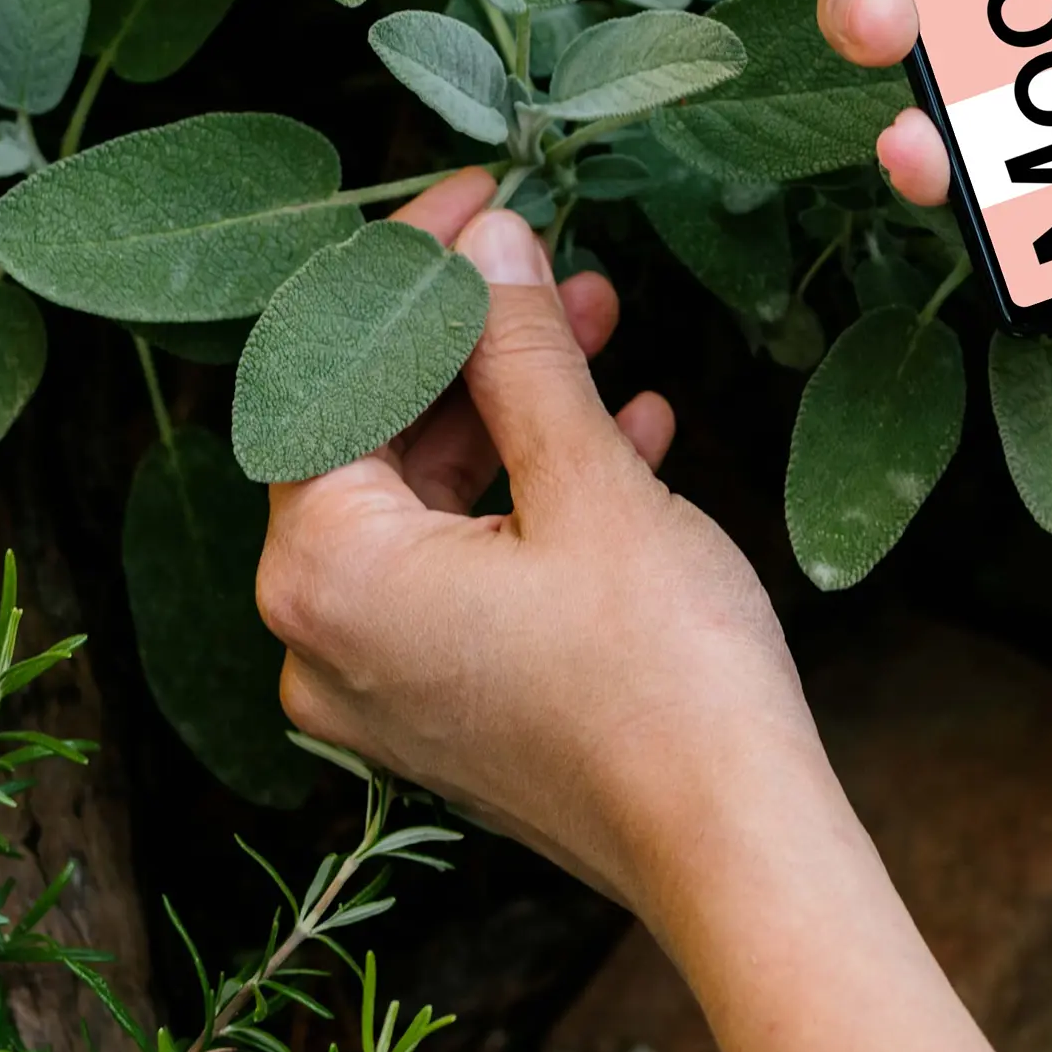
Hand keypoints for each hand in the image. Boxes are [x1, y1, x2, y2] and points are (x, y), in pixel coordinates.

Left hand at [256, 172, 847, 928]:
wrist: (734, 848)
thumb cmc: (661, 677)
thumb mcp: (588, 483)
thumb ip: (520, 353)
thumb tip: (487, 246)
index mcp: (322, 572)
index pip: (329, 375)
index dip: (404, 273)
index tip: (481, 203)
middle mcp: (318, 637)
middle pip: (367, 437)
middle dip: (464, 338)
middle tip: (545, 260)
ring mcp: (377, 685)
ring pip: (422, 501)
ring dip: (508, 409)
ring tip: (601, 327)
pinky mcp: (440, 710)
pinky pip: (458, 570)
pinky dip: (524, 497)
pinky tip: (629, 430)